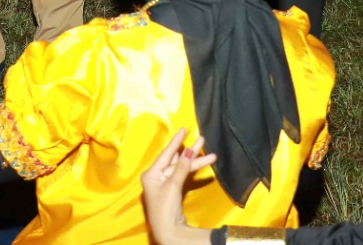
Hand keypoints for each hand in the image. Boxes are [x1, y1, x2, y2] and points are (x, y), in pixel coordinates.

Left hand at [139, 130, 216, 244]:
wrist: (169, 232)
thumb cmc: (165, 208)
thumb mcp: (172, 186)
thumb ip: (181, 167)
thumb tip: (188, 150)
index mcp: (151, 173)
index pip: (166, 153)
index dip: (176, 141)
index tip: (184, 129)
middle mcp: (156, 177)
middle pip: (176, 160)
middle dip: (190, 152)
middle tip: (203, 139)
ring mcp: (165, 184)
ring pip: (181, 169)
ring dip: (195, 162)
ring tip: (211, 154)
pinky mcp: (172, 192)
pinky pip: (183, 176)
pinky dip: (192, 171)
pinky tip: (202, 164)